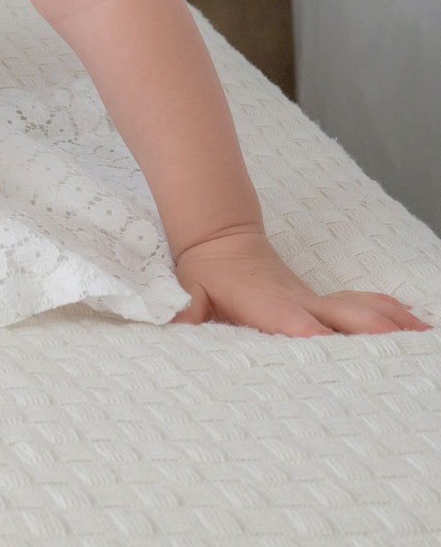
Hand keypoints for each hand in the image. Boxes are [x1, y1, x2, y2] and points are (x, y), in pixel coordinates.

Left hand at [171, 228, 429, 335]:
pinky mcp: (321, 304)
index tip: (340, 352)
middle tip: (404, 353)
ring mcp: (315, 303)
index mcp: (273, 309)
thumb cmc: (204, 274)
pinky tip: (414, 326)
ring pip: (359, 310)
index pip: (300, 326)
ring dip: (390, 324)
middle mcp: (302, 305)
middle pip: (344, 319)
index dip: (319, 340)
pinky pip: (361, 306)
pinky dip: (388, 313)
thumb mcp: (188, 292)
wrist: (216, 238)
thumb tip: (176, 320)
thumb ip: (183, 308)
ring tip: (424, 338)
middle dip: (374, 334)